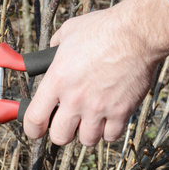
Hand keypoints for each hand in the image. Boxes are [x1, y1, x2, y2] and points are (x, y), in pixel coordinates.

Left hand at [23, 0, 168, 145]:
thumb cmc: (103, 29)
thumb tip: (51, 52)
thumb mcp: (69, 32)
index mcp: (57, 80)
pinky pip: (111, 136)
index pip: (34, 119)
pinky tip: (109, 116)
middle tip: (67, 121)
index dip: (32, 129)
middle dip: (61, 131)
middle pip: (59, 137)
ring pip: (87, 140)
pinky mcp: (121, 112)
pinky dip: (109, 130)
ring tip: (91, 117)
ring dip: (87, 131)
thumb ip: (55, 47)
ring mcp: (99, 108)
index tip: (35, 129)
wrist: (136, 34)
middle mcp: (75, 99)